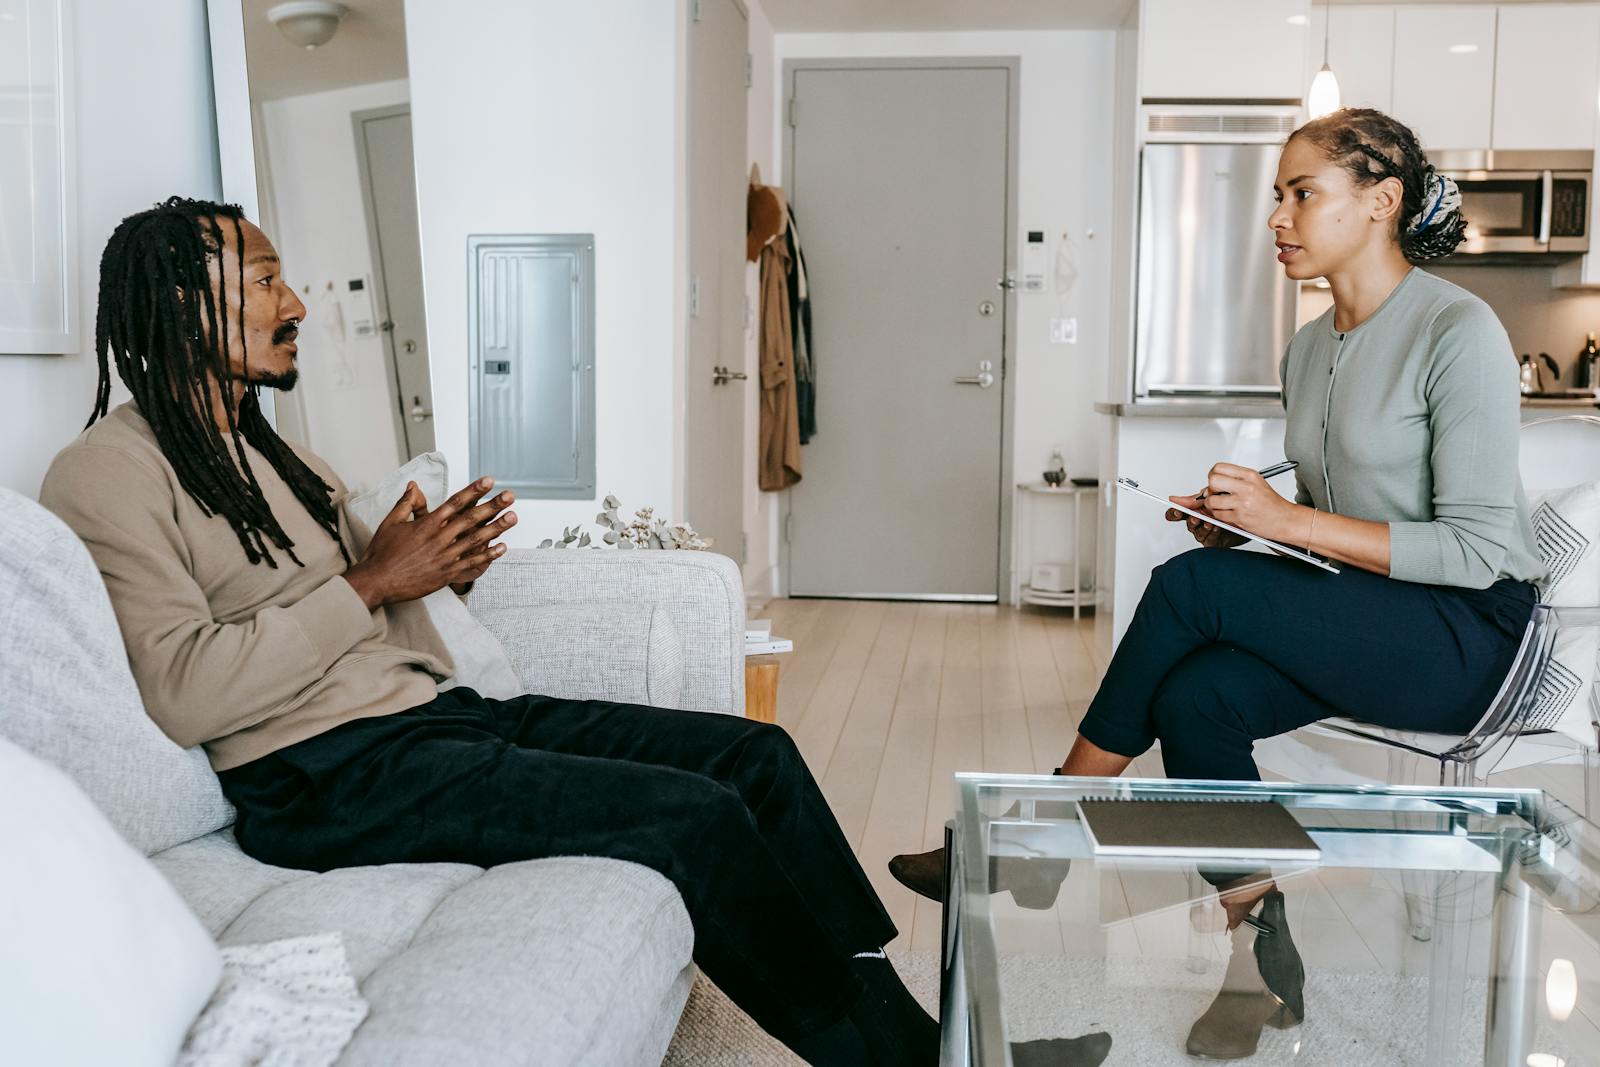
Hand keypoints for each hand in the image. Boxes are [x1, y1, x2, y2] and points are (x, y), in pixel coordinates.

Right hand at [343, 477, 517, 608]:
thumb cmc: (381, 553)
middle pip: (470, 518)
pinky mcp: (446, 573)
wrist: (377, 581)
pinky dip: (488, 555)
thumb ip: (406, 503)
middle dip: (492, 506)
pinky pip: (471, 563)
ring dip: (496, 528)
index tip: (488, 481)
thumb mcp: (391, 523)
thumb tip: (414, 485)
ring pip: (475, 540)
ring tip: (513, 517)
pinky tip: (502, 547)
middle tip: (510, 496)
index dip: (473, 490)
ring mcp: (444, 557)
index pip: (455, 503)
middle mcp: (438, 538)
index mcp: (426, 524)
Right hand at [1166, 493, 1245, 548]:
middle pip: (1188, 523)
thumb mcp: (1212, 496)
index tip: (1178, 511)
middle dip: (1192, 520)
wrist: (1247, 514)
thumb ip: (1193, 499)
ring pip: (1197, 533)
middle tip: (1196, 517)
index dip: (1174, 513)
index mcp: (1194, 510)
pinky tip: (1216, 527)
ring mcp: (1205, 532)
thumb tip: (1173, 498)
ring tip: (1210, 522)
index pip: (1177, 513)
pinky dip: (1212, 533)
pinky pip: (1209, 540)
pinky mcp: (1213, 541)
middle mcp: (1198, 522)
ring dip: (1203, 527)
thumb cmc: (1229, 504)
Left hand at [1193, 462, 1299, 541]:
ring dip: (1212, 504)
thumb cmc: (1270, 503)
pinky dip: (1219, 515)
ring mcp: (1242, 503)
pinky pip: (1218, 515)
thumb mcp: (1256, 483)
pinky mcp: (1239, 518)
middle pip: (1213, 481)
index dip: (1212, 474)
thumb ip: (1235, 480)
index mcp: (1250, 475)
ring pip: (1211, 500)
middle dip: (1210, 489)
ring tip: (1221, 505)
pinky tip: (1228, 513)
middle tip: (1215, 494)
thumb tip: (1212, 482)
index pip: (1219, 467)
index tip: (1214, 481)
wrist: (1284, 520)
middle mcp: (1246, 487)